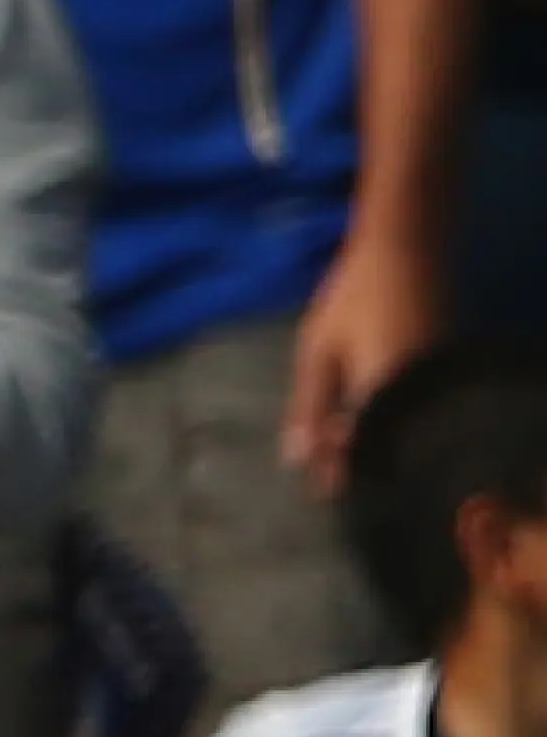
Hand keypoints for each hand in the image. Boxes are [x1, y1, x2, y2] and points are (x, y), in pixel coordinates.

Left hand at [283, 234, 442, 497]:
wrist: (407, 246)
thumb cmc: (353, 296)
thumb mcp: (318, 350)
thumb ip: (308, 404)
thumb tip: (294, 458)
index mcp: (386, 388)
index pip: (362, 447)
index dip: (341, 469)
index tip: (322, 491)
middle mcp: (419, 389)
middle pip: (388, 444)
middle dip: (358, 462)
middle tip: (329, 482)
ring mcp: (437, 378)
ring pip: (403, 426)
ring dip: (373, 442)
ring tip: (342, 458)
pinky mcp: (443, 367)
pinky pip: (416, 406)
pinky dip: (390, 419)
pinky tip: (367, 425)